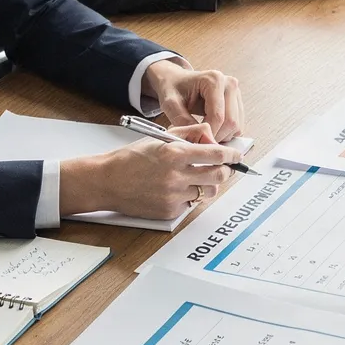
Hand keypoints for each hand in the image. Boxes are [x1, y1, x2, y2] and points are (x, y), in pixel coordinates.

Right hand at [60, 123, 241, 219]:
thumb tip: (210, 135)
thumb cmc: (131, 158)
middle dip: (224, 171)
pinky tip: (175, 190)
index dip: (232, 155)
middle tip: (221, 168)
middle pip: (219, 176)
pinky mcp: (169, 210)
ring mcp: (173, 195)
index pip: (215, 154)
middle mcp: (176, 175)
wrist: (106, 181)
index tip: (237, 155)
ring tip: (196, 179)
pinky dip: (188, 197)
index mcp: (174, 153)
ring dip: (207, 185)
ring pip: (207, 192)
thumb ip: (188, 133)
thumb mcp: (159, 138)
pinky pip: (190, 204)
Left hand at [144, 60, 243, 141]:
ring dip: (221, 136)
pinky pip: (237, 126)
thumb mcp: (170, 104)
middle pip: (231, 122)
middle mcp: (229, 84)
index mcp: (214, 80)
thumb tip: (198, 141)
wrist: (176, 80)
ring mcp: (236, 93)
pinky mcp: (238, 102)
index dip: (208, 134)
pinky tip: (211, 130)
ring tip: (203, 134)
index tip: (195, 142)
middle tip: (198, 141)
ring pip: (236, 126)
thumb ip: (183, 121)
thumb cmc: (172, 88)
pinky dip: (225, 134)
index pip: (218, 116)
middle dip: (215, 137)